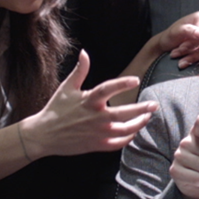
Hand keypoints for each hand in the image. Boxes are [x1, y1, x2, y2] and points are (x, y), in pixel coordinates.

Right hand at [20, 51, 154, 157]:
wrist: (44, 135)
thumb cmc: (56, 109)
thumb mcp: (67, 87)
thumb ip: (80, 70)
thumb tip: (84, 52)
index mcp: (88, 100)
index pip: (108, 89)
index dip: (122, 83)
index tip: (136, 80)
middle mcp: (95, 117)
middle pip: (124, 113)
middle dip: (142, 109)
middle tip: (154, 105)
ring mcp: (97, 133)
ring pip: (125, 130)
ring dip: (139, 124)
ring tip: (147, 117)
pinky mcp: (97, 145)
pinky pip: (117, 143)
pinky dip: (128, 138)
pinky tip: (134, 132)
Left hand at [154, 11, 198, 69]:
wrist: (166, 46)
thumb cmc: (170, 36)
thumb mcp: (176, 32)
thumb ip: (190, 30)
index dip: (196, 42)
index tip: (182, 47)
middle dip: (192, 50)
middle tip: (178, 52)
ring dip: (192, 57)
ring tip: (179, 58)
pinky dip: (195, 61)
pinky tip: (186, 62)